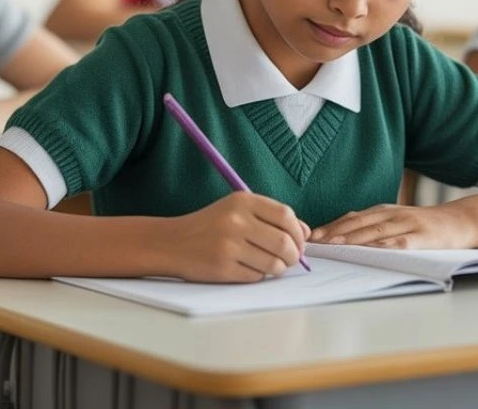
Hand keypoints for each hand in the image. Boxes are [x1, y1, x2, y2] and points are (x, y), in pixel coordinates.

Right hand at [159, 192, 309, 282]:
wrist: (171, 243)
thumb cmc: (210, 226)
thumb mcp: (237, 210)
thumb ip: (271, 217)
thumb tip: (306, 232)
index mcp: (243, 201)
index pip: (286, 216)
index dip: (299, 233)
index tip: (300, 243)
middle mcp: (236, 221)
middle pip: (284, 243)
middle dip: (293, 256)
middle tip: (290, 259)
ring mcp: (229, 245)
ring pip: (274, 263)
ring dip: (277, 268)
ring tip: (267, 264)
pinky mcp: (222, 267)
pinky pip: (256, 276)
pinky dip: (257, 276)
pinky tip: (246, 268)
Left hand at [311, 204, 476, 249]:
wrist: (459, 221)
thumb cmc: (423, 225)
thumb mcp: (396, 219)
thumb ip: (373, 225)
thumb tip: (341, 237)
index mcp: (384, 210)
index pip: (353, 217)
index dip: (332, 226)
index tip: (313, 236)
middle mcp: (393, 214)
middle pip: (360, 222)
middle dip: (337, 232)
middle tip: (317, 242)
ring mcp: (408, 224)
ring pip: (377, 231)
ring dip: (355, 238)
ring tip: (337, 246)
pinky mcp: (423, 237)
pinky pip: (403, 242)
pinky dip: (387, 245)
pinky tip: (374, 251)